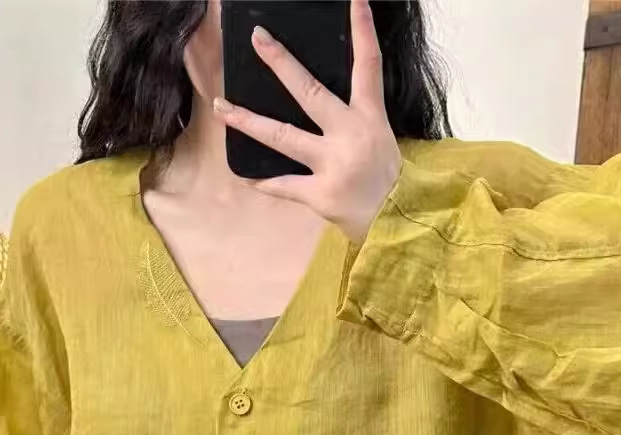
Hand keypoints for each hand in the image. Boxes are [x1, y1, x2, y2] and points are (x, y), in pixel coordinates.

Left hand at [212, 0, 401, 243]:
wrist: (398, 225)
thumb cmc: (389, 183)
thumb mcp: (382, 142)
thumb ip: (356, 121)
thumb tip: (321, 106)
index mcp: (370, 119)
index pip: (368, 66)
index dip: (362, 31)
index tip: (355, 0)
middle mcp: (349, 136)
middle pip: (310, 92)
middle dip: (282, 64)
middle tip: (258, 40)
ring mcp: (332, 164)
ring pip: (282, 136)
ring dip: (248, 121)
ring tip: (222, 107)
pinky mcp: (319, 194)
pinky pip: (283, 186)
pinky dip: (264, 182)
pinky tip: (246, 176)